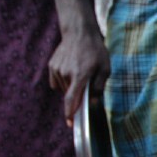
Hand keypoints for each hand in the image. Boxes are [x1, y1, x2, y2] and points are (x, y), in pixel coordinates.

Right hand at [47, 0, 109, 124]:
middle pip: (70, 94)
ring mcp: (56, 70)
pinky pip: (57, 82)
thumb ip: (99, 87)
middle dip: (78, 95)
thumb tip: (92, 102)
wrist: (79, 33)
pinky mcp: (51, 66)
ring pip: (63, 89)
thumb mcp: (105, 69)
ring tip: (80, 73)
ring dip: (72, 87)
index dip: (70, 113)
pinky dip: (64, 82)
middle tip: (87, 84)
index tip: (70, 123)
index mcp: (80, 75)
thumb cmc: (96, 51)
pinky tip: (72, 71)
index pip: (71, 99)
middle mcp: (65, 74)